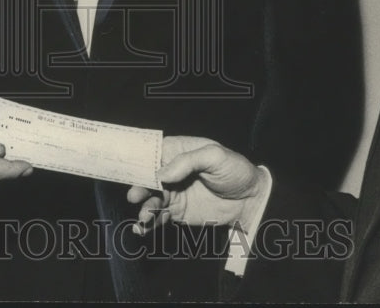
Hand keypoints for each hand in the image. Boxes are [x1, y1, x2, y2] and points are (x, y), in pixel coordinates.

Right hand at [126, 135, 268, 234]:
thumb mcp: (215, 156)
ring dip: (143, 207)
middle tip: (135, 196)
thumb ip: (188, 161)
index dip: (139, 160)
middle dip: (138, 186)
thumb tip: (162, 173)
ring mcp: (172, 192)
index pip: (153, 152)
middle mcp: (171, 171)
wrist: (251, 200)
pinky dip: (148, 223)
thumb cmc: (235, 170)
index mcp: (177, 151)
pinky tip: (141, 228)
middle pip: (147, 177)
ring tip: (145, 216)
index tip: (129, 169)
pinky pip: (158, 217)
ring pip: (150, 199)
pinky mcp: (176, 212)